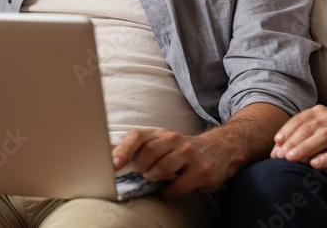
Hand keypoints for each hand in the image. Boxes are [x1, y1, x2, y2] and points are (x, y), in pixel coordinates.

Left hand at [112, 128, 234, 198]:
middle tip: (140, 174)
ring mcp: (189, 154)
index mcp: (161, 133)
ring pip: (162, 168)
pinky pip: (178, 186)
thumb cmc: (181, 150)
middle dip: (139, 167)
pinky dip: (167, 192)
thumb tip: (108, 153)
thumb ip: (138, 148)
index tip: (114, 165)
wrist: (218, 150)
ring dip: (153, 178)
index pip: (138, 136)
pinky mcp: (201, 170)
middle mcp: (175, 140)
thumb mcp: (160, 143)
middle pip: (148, 152)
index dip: (124, 150)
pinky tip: (165, 192)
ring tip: (153, 179)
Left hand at [271, 105, 326, 175]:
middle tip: (279, 156)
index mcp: (321, 111)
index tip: (275, 145)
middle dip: (292, 143)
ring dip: (306, 148)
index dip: (287, 132)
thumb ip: (305, 136)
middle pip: (309, 128)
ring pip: (324, 137)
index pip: (300, 120)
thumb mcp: (323, 130)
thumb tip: (278, 148)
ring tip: (292, 158)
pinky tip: (316, 164)